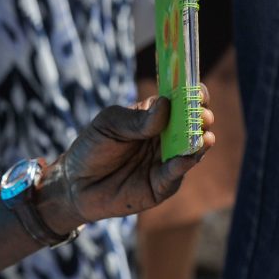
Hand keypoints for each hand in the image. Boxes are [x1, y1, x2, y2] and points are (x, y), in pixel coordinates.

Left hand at [41, 89, 215, 229]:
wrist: (75, 184)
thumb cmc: (91, 148)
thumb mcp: (108, 126)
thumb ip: (135, 119)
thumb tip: (165, 105)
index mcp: (154, 117)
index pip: (180, 102)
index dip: (192, 96)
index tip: (197, 93)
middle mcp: (166, 138)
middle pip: (193, 125)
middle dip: (200, 118)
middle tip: (202, 115)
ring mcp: (167, 161)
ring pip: (192, 149)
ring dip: (200, 142)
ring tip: (203, 136)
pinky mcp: (162, 185)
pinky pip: (176, 174)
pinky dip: (184, 164)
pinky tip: (187, 157)